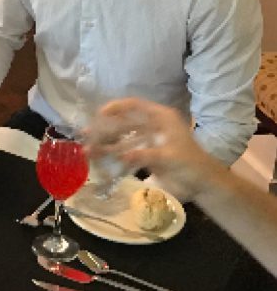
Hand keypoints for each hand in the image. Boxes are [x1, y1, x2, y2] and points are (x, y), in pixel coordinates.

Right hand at [86, 97, 221, 200]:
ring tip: (88, 151)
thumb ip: (146, 155)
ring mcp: (147, 141)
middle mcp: (151, 126)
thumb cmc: (192, 165)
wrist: (204, 185)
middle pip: (124, 122)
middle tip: (86, 134)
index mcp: (160, 118)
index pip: (135, 105)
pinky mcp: (145, 156)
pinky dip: (113, 156)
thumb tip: (122, 155)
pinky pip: (125, 153)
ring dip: (105, 144)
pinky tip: (100, 161)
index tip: (99, 113)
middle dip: (104, 129)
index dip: (116, 107)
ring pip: (122, 139)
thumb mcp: (171, 158)